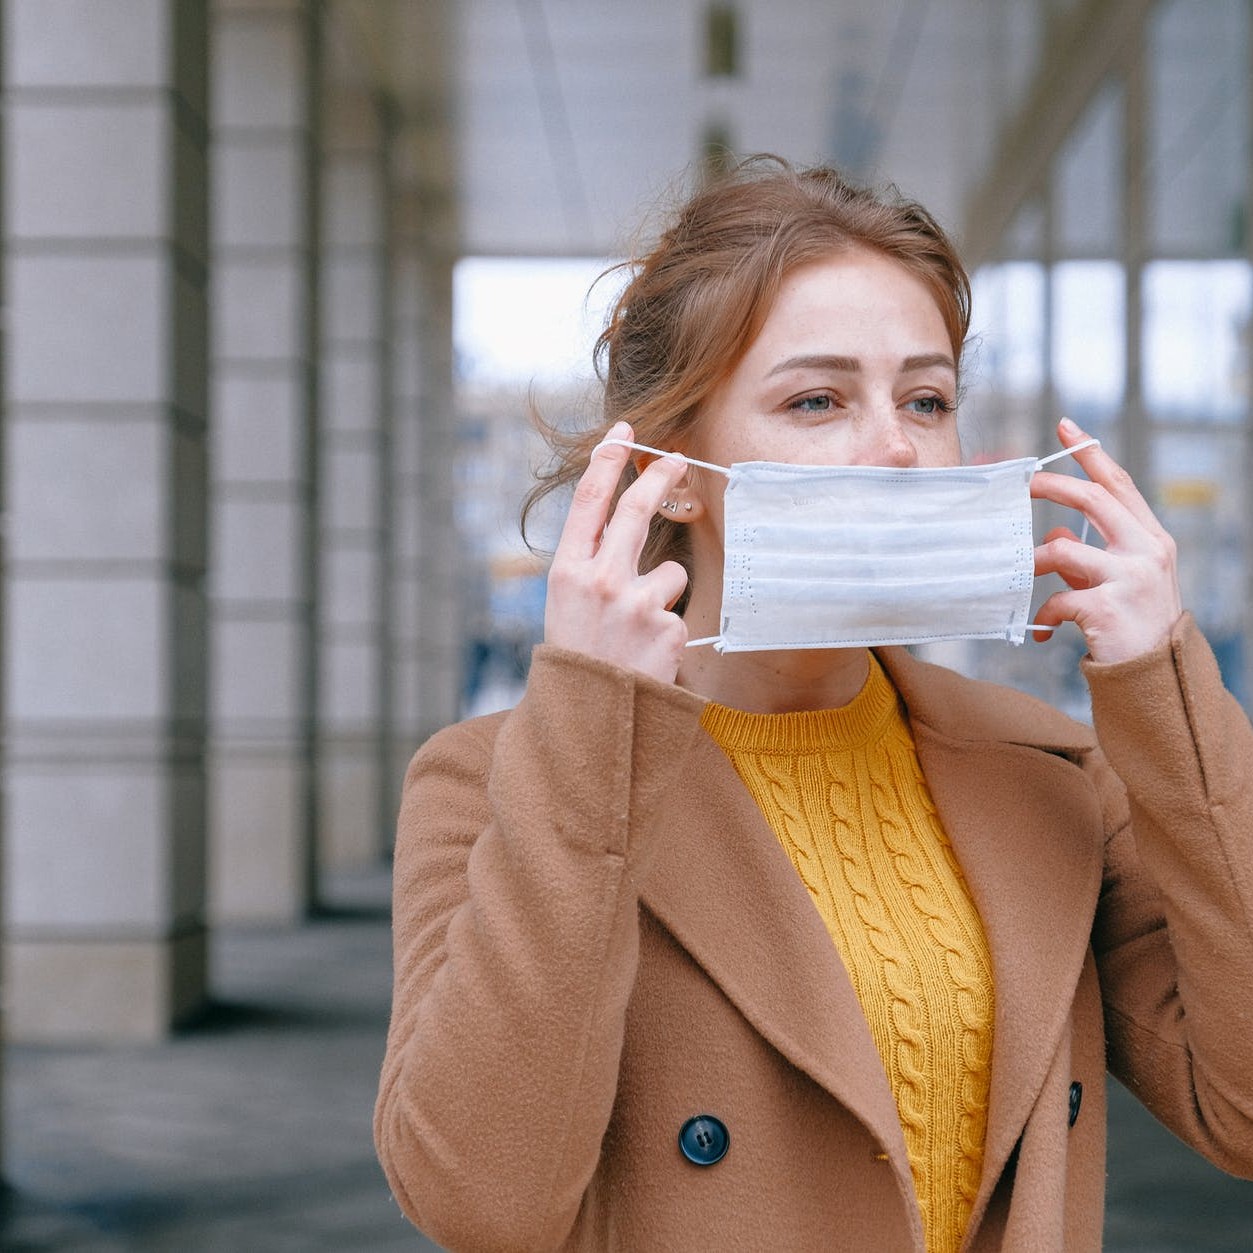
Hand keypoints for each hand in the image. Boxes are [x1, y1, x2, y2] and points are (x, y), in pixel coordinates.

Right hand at [543, 421, 690, 682]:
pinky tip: (648, 656)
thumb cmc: (578, 661)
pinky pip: (678, 613)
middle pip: (638, 512)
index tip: (625, 433)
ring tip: (637, 635)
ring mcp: (635, 603)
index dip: (607, 462)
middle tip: (678, 456)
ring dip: (662, 597)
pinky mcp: (667, 629)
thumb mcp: (567, 608)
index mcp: (566, 572)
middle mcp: (599, 580)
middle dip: (660, 477)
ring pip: (670, 573)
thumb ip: (592, 566)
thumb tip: (630, 523)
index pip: (589, 502)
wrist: (588, 722)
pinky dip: (668, 632)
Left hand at [1030, 418, 1182, 663]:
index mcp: (1150, 539)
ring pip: (1063, 550)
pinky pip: (1058, 599)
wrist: (1156, 679)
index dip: (1090, 454)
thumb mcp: (1116, 583)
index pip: (1119, 485)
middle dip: (1052, 486)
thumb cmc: (1133, 627)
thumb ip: (1089, 556)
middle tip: (1020, 485)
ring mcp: (1130, 578)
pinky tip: (1043, 630)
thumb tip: (1057, 535)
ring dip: (1033, 561)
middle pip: (1093, 500)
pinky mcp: (1108, 607)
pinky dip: (1044, 614)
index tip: (1066, 428)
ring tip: (1021, 575)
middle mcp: (1147, 551)